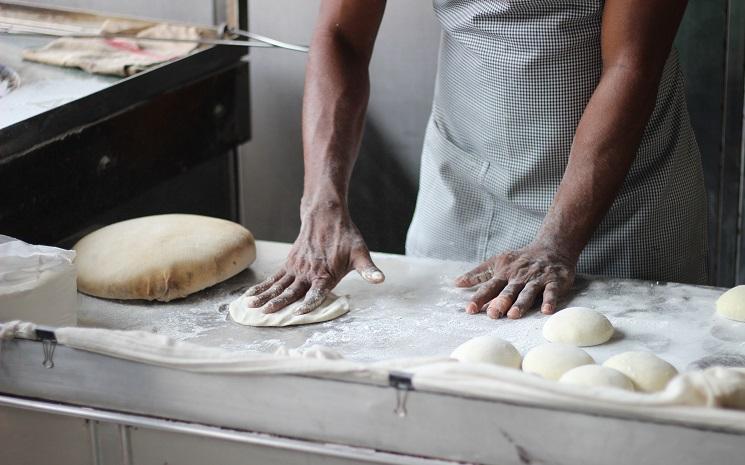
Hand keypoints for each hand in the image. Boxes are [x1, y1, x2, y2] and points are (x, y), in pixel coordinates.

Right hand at [244, 203, 383, 313]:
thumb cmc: (346, 237)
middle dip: (278, 303)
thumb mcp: (361, 253)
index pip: (316, 292)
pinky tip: (251, 296)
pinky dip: (262, 287)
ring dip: (265, 296)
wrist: (326, 215)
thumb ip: (368, 270)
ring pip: (278, 285)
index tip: (298, 313)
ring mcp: (296, 268)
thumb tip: (380, 279)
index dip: (308, 303)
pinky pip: (274, 278)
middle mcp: (308, 272)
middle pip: (292, 291)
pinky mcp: (289, 264)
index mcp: (326, 274)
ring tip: (251, 306)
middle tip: (266, 314)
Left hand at [454, 243, 575, 318]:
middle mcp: (519, 277)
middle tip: (492, 314)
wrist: (552, 247)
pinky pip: (552, 291)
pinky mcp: (554, 281)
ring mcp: (537, 279)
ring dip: (521, 303)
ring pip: (528, 292)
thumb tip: (456, 283)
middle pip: (508, 291)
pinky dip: (549, 300)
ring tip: (513, 315)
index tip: (470, 309)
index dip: (480, 297)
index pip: (490, 287)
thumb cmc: (521, 259)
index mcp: (504, 273)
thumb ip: (479, 274)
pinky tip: (546, 310)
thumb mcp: (497, 262)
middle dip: (500, 302)